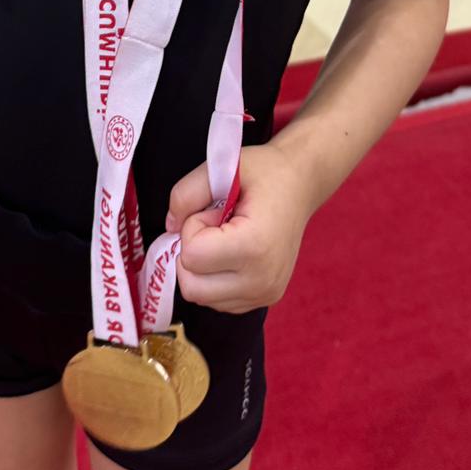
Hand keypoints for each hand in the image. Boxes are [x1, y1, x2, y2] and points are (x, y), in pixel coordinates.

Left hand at [167, 145, 313, 315]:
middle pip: (192, 287)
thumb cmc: (265, 172)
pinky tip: (231, 253)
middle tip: (213, 225)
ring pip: (202, 298)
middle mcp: (262, 280)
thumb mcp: (223, 168)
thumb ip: (185, 193)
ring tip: (224, 238)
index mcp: (254, 247)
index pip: (191, 255)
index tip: (214, 209)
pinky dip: (213, 279)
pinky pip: (219, 301)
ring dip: (202, 267)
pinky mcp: (265, 299)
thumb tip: (169, 227)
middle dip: (192, 252)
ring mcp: (265, 294)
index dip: (193, 226)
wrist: (300, 184)